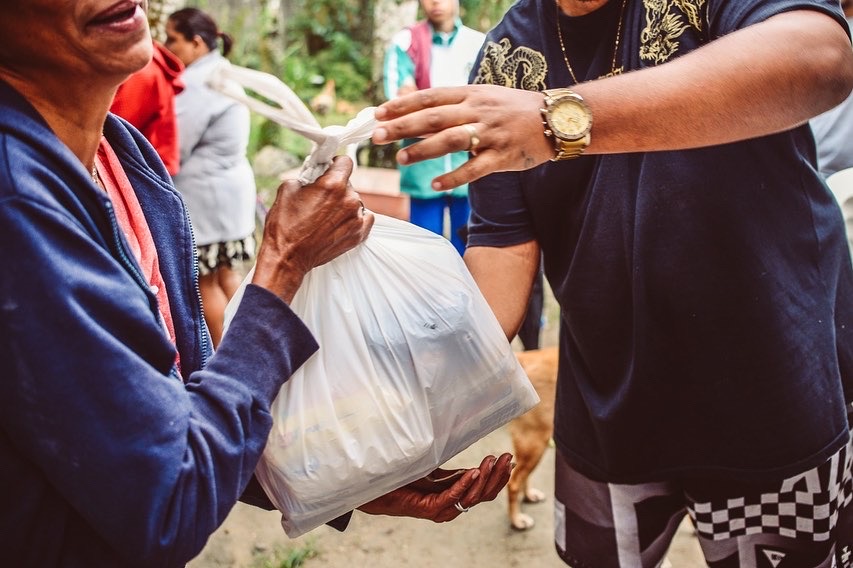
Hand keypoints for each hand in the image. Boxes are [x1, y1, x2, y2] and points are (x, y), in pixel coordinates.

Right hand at [252, 156, 373, 301]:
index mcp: (333, 184)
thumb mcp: (288, 188)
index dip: (335, 164)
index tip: (329, 169)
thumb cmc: (285, 225)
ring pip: (354, 201)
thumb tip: (314, 172)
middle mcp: (350, 200)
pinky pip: (364, 218)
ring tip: (325, 215)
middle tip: (319, 198)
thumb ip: (306, 175)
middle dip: (335, 187)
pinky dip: (355, 217)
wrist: (288, 257)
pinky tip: (340, 221)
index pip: (346, 161)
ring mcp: (356, 219)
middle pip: (348, 183)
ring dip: (343, 204)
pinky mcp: (359, 234)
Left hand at [357, 453, 513, 521]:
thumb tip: (462, 428)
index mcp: (454, 491)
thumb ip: (446, 451)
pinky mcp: (427, 508)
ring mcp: (440, 508)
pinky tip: (474, 472)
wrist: (374, 485)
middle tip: (508, 458)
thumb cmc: (400, 472)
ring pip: (472, 498)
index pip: (483, 487)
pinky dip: (464, 485)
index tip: (509, 458)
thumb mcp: (430, 459)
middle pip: (483, 494)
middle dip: (498, 476)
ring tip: (492, 461)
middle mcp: (450, 503)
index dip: (498, 474)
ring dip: (485, 479)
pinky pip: (451, 498)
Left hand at [372, 85, 552, 189]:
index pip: (430, 96)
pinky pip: (474, 169)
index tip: (378, 112)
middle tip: (377, 136)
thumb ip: (451, 107)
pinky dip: (453, 177)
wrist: (555, 119)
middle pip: (434, 117)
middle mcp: (478, 111)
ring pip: (451, 140)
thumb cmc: (514, 109)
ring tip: (401, 159)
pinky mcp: (502, 156)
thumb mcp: (483, 98)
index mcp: (471, 94)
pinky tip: (435, 184)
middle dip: (402, 126)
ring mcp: (490, 134)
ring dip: (423, 150)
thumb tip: (415, 117)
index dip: (403, 104)